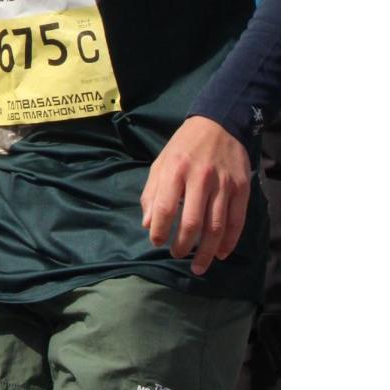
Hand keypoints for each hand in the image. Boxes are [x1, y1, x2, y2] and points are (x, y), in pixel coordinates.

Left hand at [139, 115, 251, 276]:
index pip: (164, 208)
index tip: (157, 242)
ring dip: (206, 252)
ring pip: (215, 227)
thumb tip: (148, 225)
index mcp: (176, 169)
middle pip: (191, 223)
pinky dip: (229, 242)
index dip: (159, 230)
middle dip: (183, 246)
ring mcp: (224, 184)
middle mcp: (200, 177)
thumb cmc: (185, 146)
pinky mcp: (241, 188)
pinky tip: (221, 253)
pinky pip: (236, 221)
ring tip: (197, 266)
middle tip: (177, 255)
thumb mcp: (161, 162)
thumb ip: (152, 193)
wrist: (219, 122)